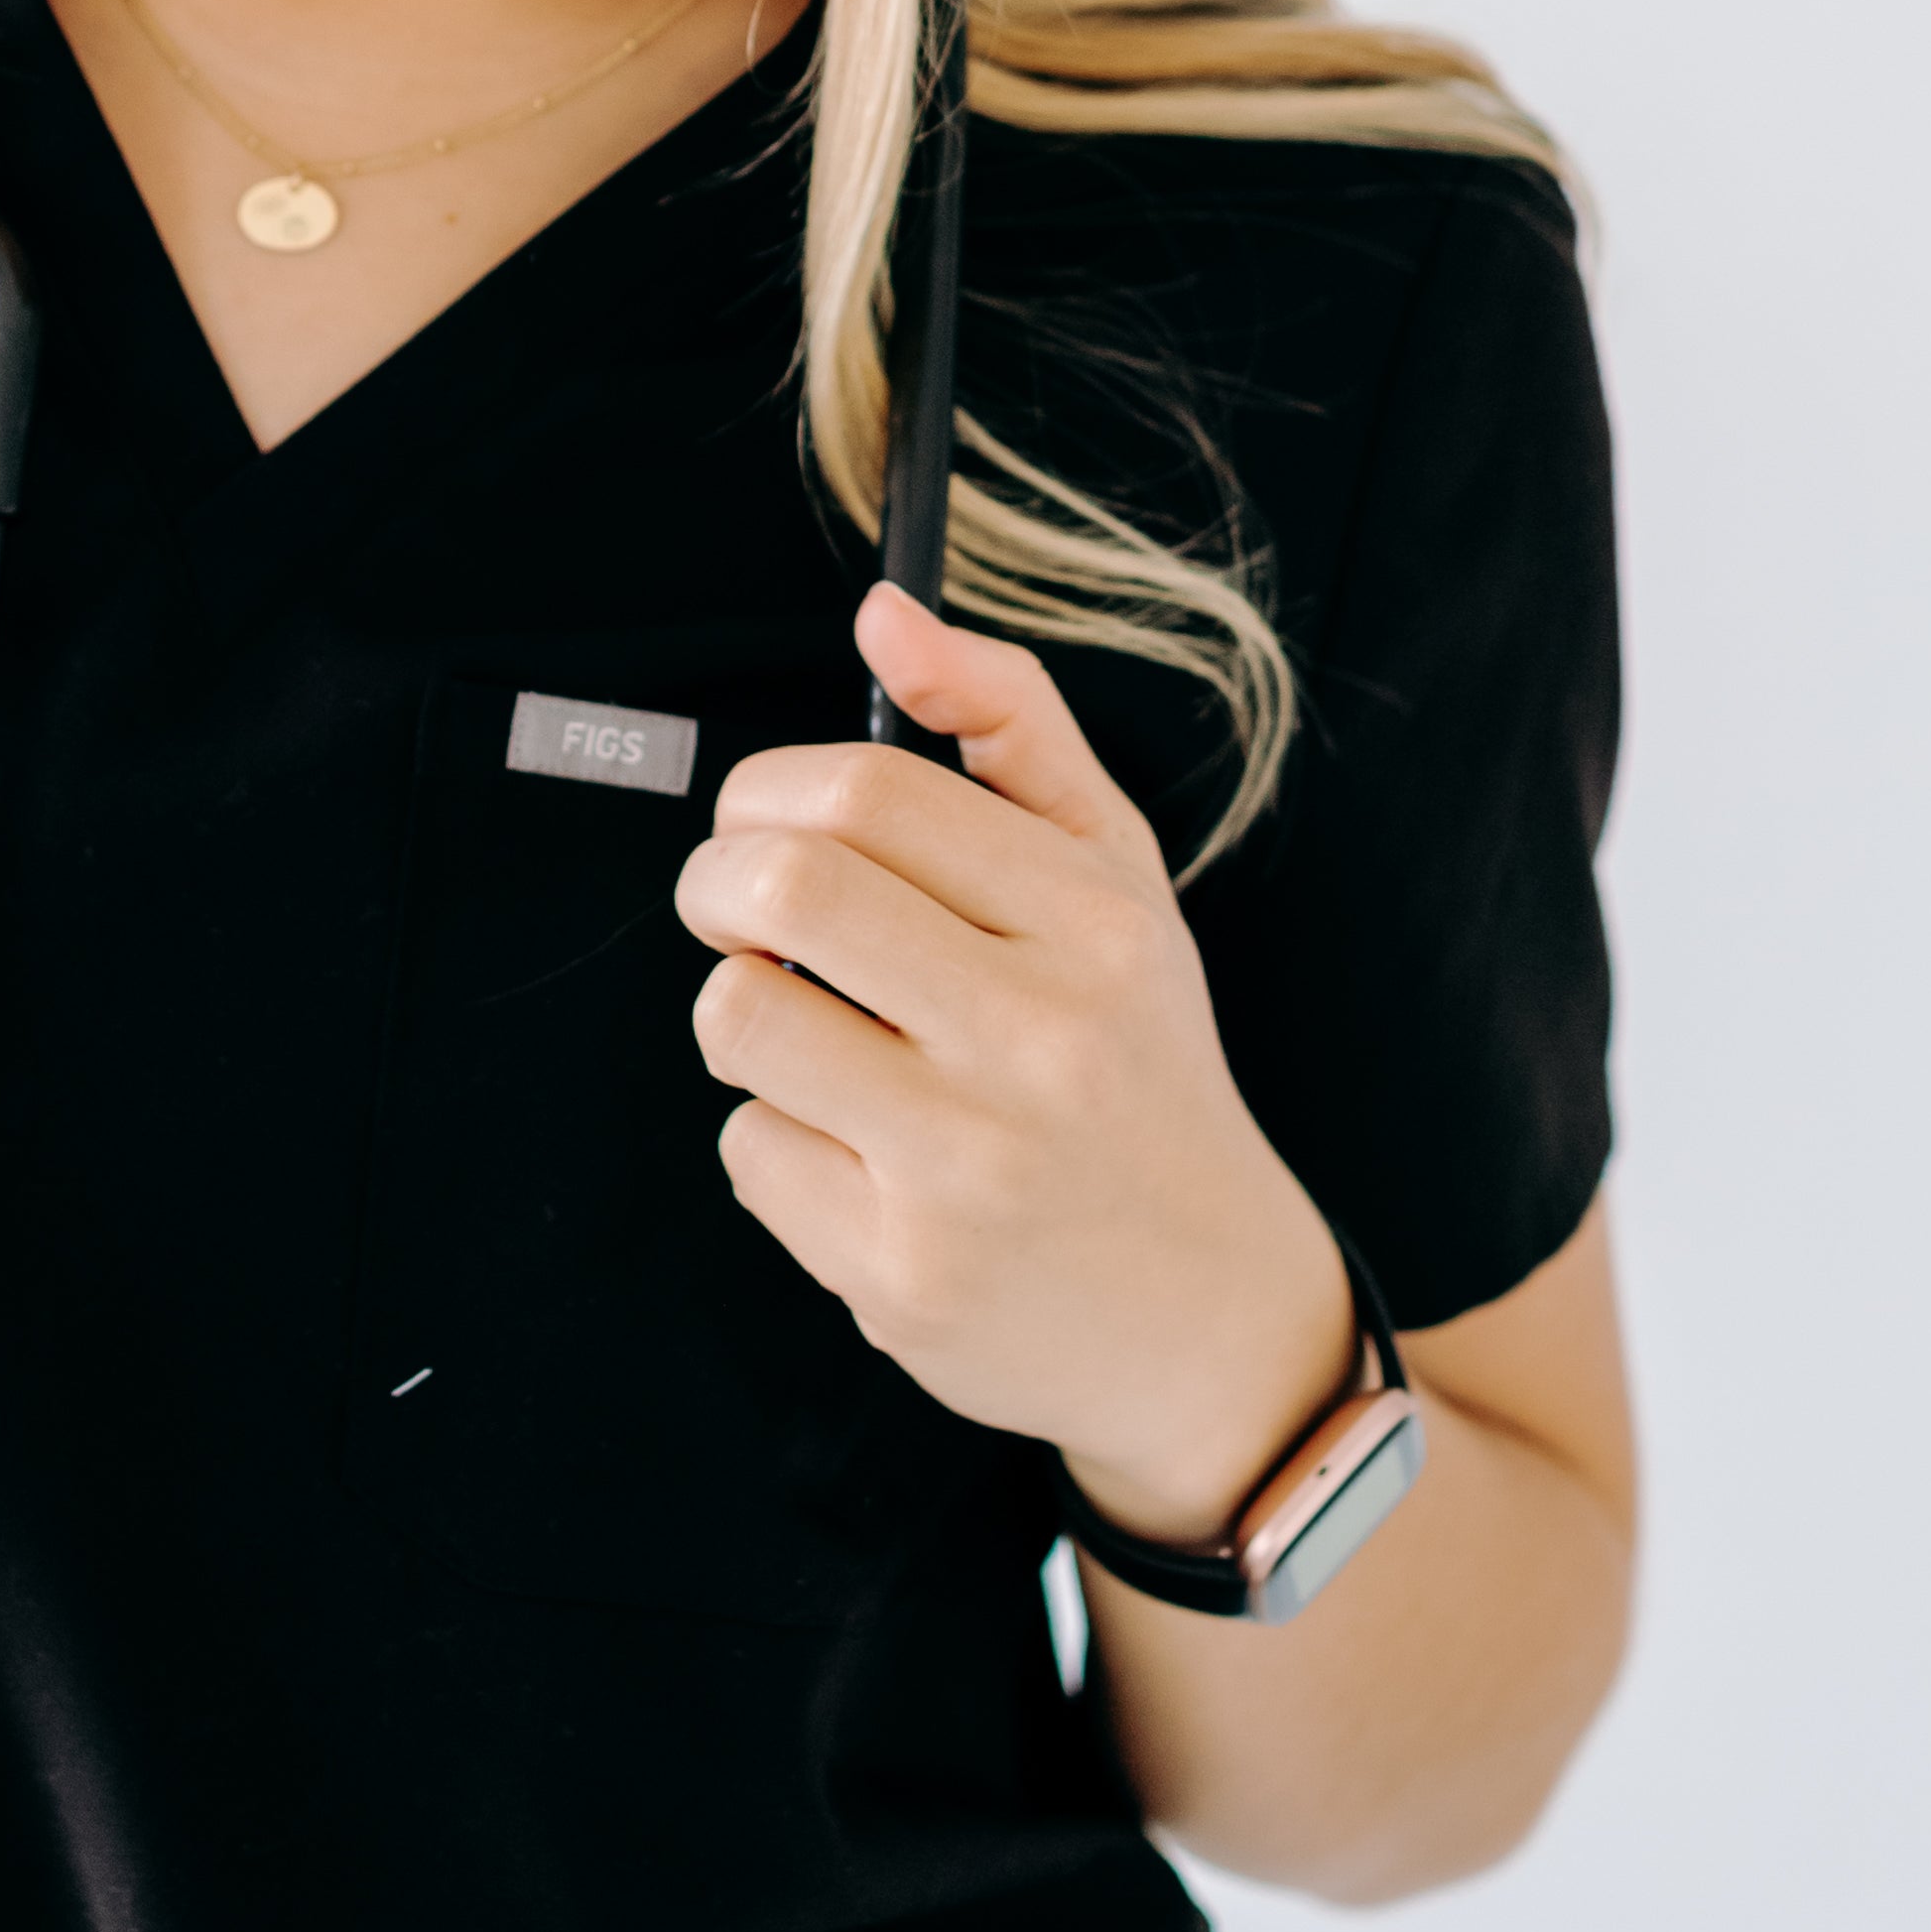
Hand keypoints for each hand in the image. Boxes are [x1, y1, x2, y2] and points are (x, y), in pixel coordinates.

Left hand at [676, 588, 1354, 1541]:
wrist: (1217, 1319)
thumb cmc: (1136, 1061)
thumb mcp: (1116, 878)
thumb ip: (1006, 724)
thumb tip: (882, 612)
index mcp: (1096, 922)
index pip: (862, 791)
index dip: (764, 793)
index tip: (761, 825)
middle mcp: (1041, 1039)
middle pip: (777, 892)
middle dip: (713, 884)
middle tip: (731, 907)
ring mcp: (969, 1166)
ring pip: (736, 1020)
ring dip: (741, 1014)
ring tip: (811, 1033)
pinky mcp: (905, 1276)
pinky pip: (751, 1153)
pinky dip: (781, 1143)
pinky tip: (866, 1161)